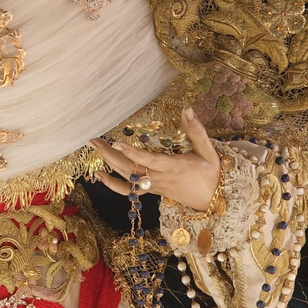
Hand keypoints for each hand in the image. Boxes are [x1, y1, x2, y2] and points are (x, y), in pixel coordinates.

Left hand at [91, 107, 219, 210]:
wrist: (213, 199)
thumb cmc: (211, 173)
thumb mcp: (208, 150)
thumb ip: (196, 129)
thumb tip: (187, 108)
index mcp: (173, 166)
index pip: (149, 160)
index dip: (133, 153)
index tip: (117, 143)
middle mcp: (160, 177)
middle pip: (131, 168)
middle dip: (110, 154)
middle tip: (94, 140)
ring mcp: (154, 186)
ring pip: (127, 177)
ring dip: (109, 163)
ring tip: (95, 147)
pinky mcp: (152, 191)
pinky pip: (129, 191)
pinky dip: (113, 184)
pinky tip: (100, 176)